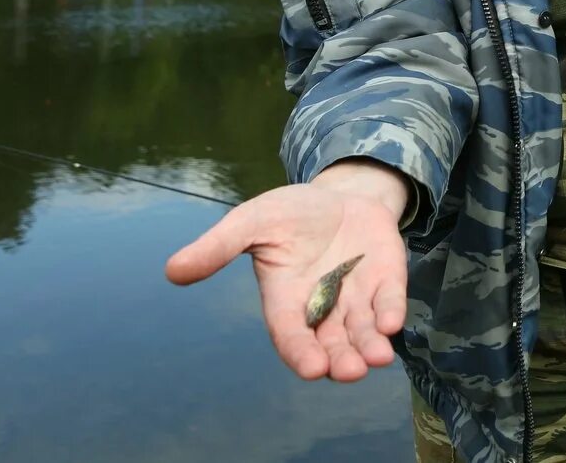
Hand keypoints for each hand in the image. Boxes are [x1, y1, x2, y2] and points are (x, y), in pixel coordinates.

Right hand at [165, 158, 409, 382]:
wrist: (340, 194)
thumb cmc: (289, 214)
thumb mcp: (251, 221)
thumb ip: (218, 247)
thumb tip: (172, 270)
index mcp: (286, 299)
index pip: (291, 334)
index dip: (300, 352)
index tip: (312, 368)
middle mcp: (323, 307)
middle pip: (331, 343)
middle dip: (341, 360)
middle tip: (350, 372)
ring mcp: (356, 297)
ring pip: (363, 332)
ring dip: (370, 346)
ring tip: (376, 359)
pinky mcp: (386, 281)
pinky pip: (389, 302)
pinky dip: (391, 313)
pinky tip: (394, 324)